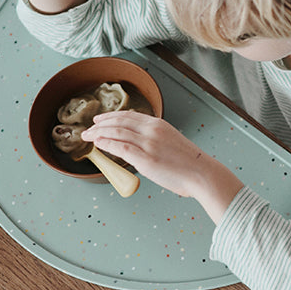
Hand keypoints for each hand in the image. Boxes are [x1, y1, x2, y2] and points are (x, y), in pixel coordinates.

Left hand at [82, 112, 243, 220]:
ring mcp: (148, 144)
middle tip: (89, 128)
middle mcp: (152, 130)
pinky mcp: (145, 158)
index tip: (101, 119)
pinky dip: (106, 143)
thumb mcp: (173, 144)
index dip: (111, 116)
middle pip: (119, 121)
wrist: (203, 174)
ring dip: (98, 133)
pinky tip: (98, 143)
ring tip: (87, 136)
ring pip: (116, 132)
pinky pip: (119, 147)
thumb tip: (141, 148)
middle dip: (100, 124)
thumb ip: (156, 142)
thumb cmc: (191, 165)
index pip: (129, 115)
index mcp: (159, 125)